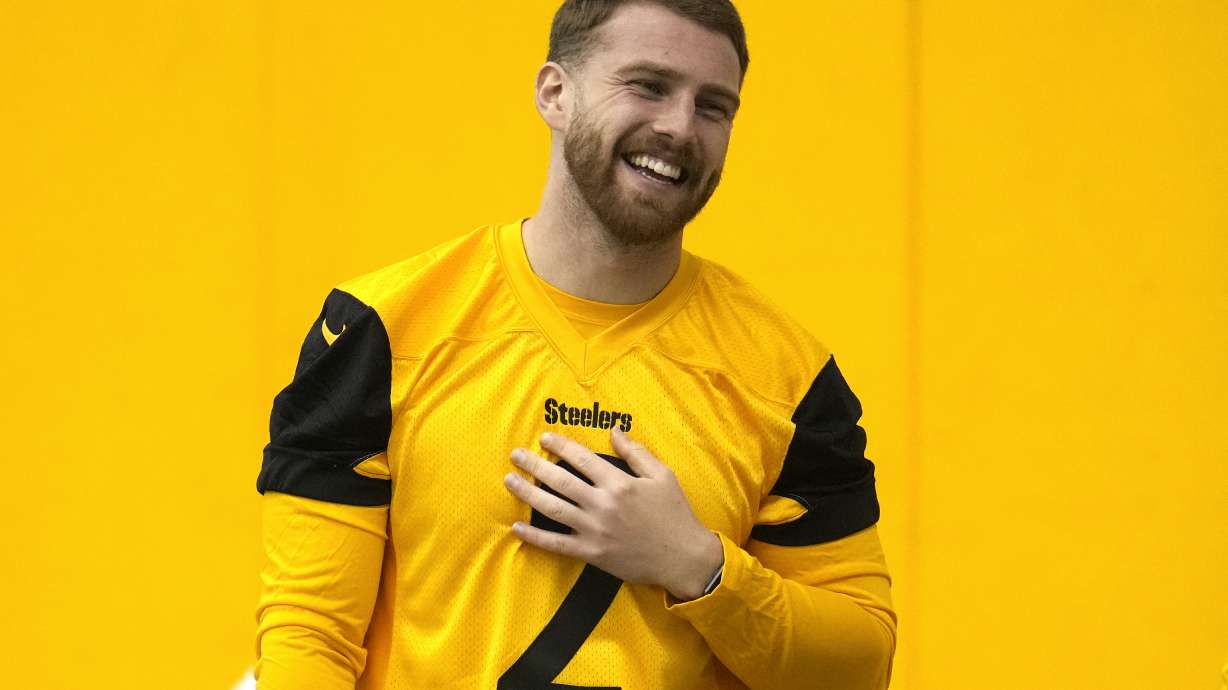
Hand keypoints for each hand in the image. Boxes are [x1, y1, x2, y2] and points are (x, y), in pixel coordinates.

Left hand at [504, 427, 723, 600]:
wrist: (683, 557)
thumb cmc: (674, 513)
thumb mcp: (662, 475)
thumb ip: (636, 452)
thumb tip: (614, 431)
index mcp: (619, 483)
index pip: (582, 459)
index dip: (560, 446)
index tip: (544, 438)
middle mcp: (603, 504)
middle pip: (560, 481)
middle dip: (535, 466)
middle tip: (516, 455)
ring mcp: (595, 530)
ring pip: (553, 509)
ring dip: (528, 494)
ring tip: (510, 481)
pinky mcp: (592, 553)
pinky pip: (557, 544)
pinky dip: (535, 537)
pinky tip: (517, 527)